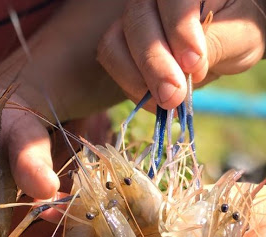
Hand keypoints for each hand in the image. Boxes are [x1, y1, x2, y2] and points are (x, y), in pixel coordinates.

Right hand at [97, 0, 265, 108]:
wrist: (220, 42)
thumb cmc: (233, 31)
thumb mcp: (240, 37)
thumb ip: (216, 45)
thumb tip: (188, 66)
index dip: (179, 31)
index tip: (194, 63)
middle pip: (136, 21)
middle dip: (153, 62)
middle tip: (172, 94)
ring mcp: (130, 20)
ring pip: (113, 45)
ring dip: (136, 79)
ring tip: (165, 100)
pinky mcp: (119, 46)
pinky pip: (112, 65)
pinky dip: (132, 87)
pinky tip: (155, 100)